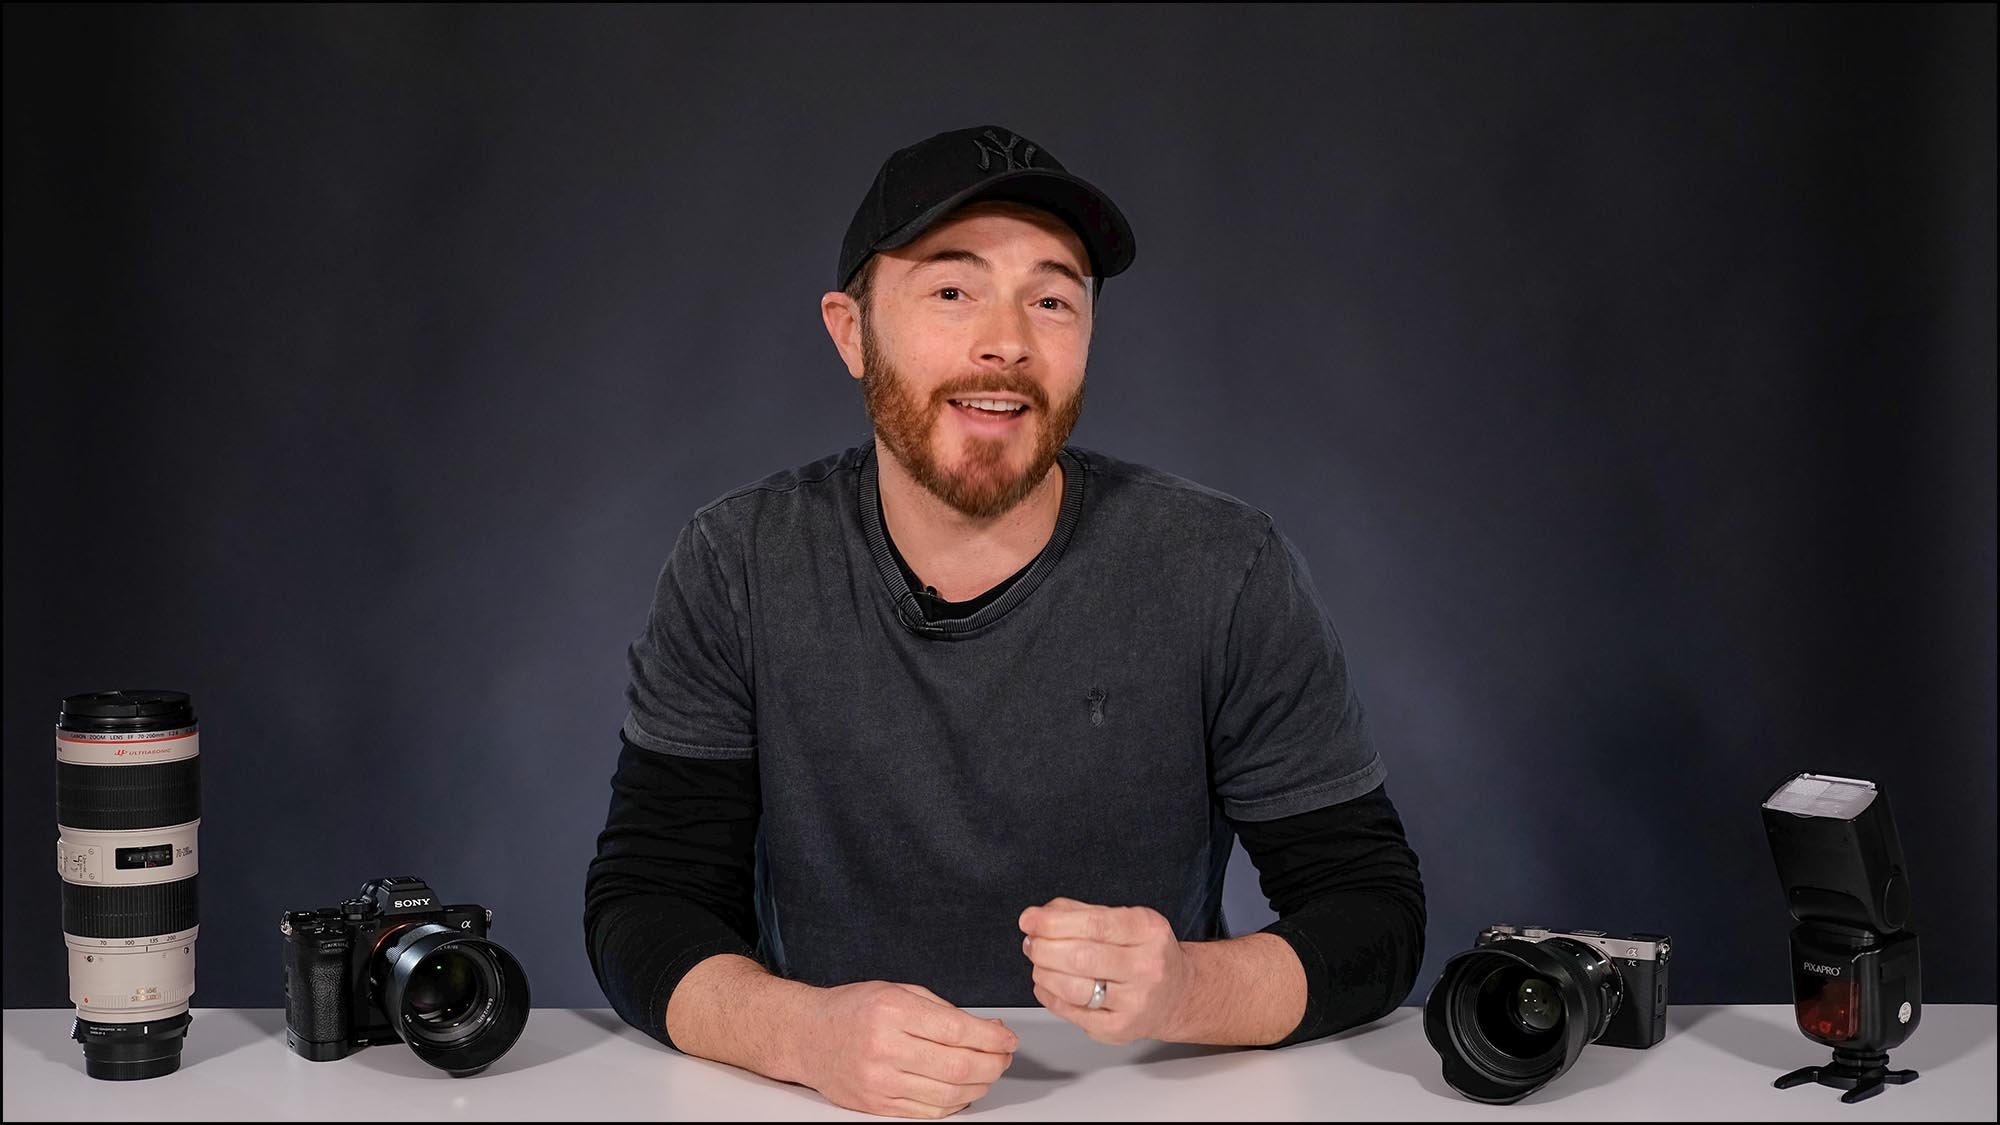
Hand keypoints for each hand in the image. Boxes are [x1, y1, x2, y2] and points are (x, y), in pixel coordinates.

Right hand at [796, 980, 1018, 1118]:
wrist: (807, 1037)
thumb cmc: (853, 1010)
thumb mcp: (897, 992)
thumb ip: (942, 1011)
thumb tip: (988, 1030)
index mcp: (892, 1012)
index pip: (958, 1029)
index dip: (992, 1037)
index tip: (1008, 1037)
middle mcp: (885, 1048)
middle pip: (958, 1066)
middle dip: (993, 1063)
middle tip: (1004, 1057)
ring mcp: (880, 1081)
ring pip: (948, 1093)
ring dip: (979, 1085)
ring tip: (987, 1072)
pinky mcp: (877, 1105)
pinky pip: (929, 1111)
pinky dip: (955, 1103)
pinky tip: (963, 1090)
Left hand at [1019, 897, 1192, 1044]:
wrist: (1177, 995)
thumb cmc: (1144, 953)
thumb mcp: (1125, 920)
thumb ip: (1081, 913)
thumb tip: (1039, 917)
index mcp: (1148, 931)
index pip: (1094, 924)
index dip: (1053, 922)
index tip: (1029, 920)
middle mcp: (1147, 967)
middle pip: (1080, 957)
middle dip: (1043, 948)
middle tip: (1032, 943)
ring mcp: (1135, 1002)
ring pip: (1073, 988)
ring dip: (1043, 972)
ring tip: (1038, 963)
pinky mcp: (1119, 1029)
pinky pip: (1071, 1012)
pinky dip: (1049, 995)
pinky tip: (1047, 983)